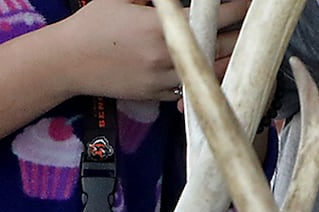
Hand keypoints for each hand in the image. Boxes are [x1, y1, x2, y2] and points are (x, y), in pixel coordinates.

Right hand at [56, 0, 250, 100]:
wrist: (63, 64)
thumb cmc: (91, 24)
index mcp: (163, 27)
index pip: (222, 15)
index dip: (245, 5)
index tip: (255, 2)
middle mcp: (167, 56)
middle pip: (227, 46)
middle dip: (246, 33)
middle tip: (255, 23)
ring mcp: (161, 80)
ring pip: (214, 73)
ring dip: (232, 59)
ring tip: (242, 46)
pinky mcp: (154, 95)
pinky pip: (191, 88)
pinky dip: (205, 79)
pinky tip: (212, 67)